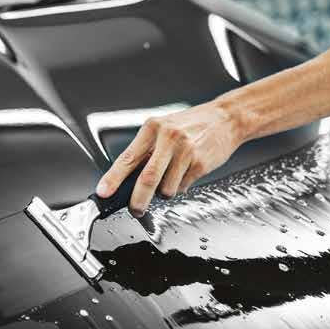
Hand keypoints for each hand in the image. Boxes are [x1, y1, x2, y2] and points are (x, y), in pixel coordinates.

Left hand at [96, 100, 242, 214]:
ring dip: (166, 191)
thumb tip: (127, 180)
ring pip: (166, 188)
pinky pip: (183, 187)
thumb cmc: (191, 125)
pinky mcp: (201, 163)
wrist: (226, 119)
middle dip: (138, 200)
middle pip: (147, 179)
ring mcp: (186, 151)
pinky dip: (181, 186)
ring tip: (173, 174)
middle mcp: (168, 137)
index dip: (113, 178)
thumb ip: (147, 151)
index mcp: (153, 127)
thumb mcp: (164, 128)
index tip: (103, 192)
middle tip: (135, 209)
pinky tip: (188, 171)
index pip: (128, 157)